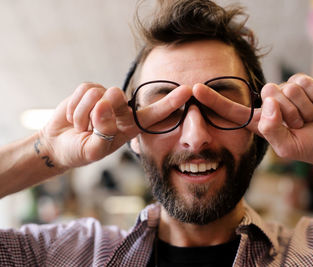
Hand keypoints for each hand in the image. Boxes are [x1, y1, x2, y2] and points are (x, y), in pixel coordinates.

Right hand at [40, 83, 191, 168]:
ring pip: (98, 94)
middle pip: (118, 97)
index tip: (188, 91)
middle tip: (88, 128)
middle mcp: (122, 110)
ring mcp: (107, 98)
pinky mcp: (91, 89)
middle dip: (98, 112)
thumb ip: (102, 132)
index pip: (154, 114)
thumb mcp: (93, 149)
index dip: (171, 103)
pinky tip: (74, 118)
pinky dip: (74, 107)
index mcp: (130, 127)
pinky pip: (85, 90)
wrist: (59, 145)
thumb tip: (104, 104)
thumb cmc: (80, 151)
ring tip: (81, 127)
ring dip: (83, 114)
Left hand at [193, 74, 312, 163]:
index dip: (214, 101)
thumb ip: (272, 130)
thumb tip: (269, 103)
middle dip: (288, 114)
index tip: (195, 89)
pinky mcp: (301, 82)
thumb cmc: (312, 146)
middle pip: (268, 97)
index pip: (233, 111)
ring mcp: (285, 92)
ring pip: (285, 91)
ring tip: (309, 118)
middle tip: (300, 126)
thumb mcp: (288, 148)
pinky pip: (301, 84)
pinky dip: (312, 99)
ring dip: (301, 109)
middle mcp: (270, 105)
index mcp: (260, 123)